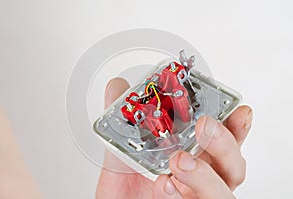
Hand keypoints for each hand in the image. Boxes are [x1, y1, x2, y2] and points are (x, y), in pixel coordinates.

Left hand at [96, 78, 251, 198]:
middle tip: (205, 127)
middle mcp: (201, 178)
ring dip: (204, 175)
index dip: (236, 127)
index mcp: (196, 156)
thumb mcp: (124, 144)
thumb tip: (118, 86)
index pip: (226, 141)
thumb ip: (126, 117)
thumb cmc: (127, 177)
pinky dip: (176, 196)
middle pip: (233, 167)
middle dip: (225, 144)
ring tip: (180, 160)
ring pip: (221, 194)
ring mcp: (193, 198)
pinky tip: (163, 184)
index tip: (238, 110)